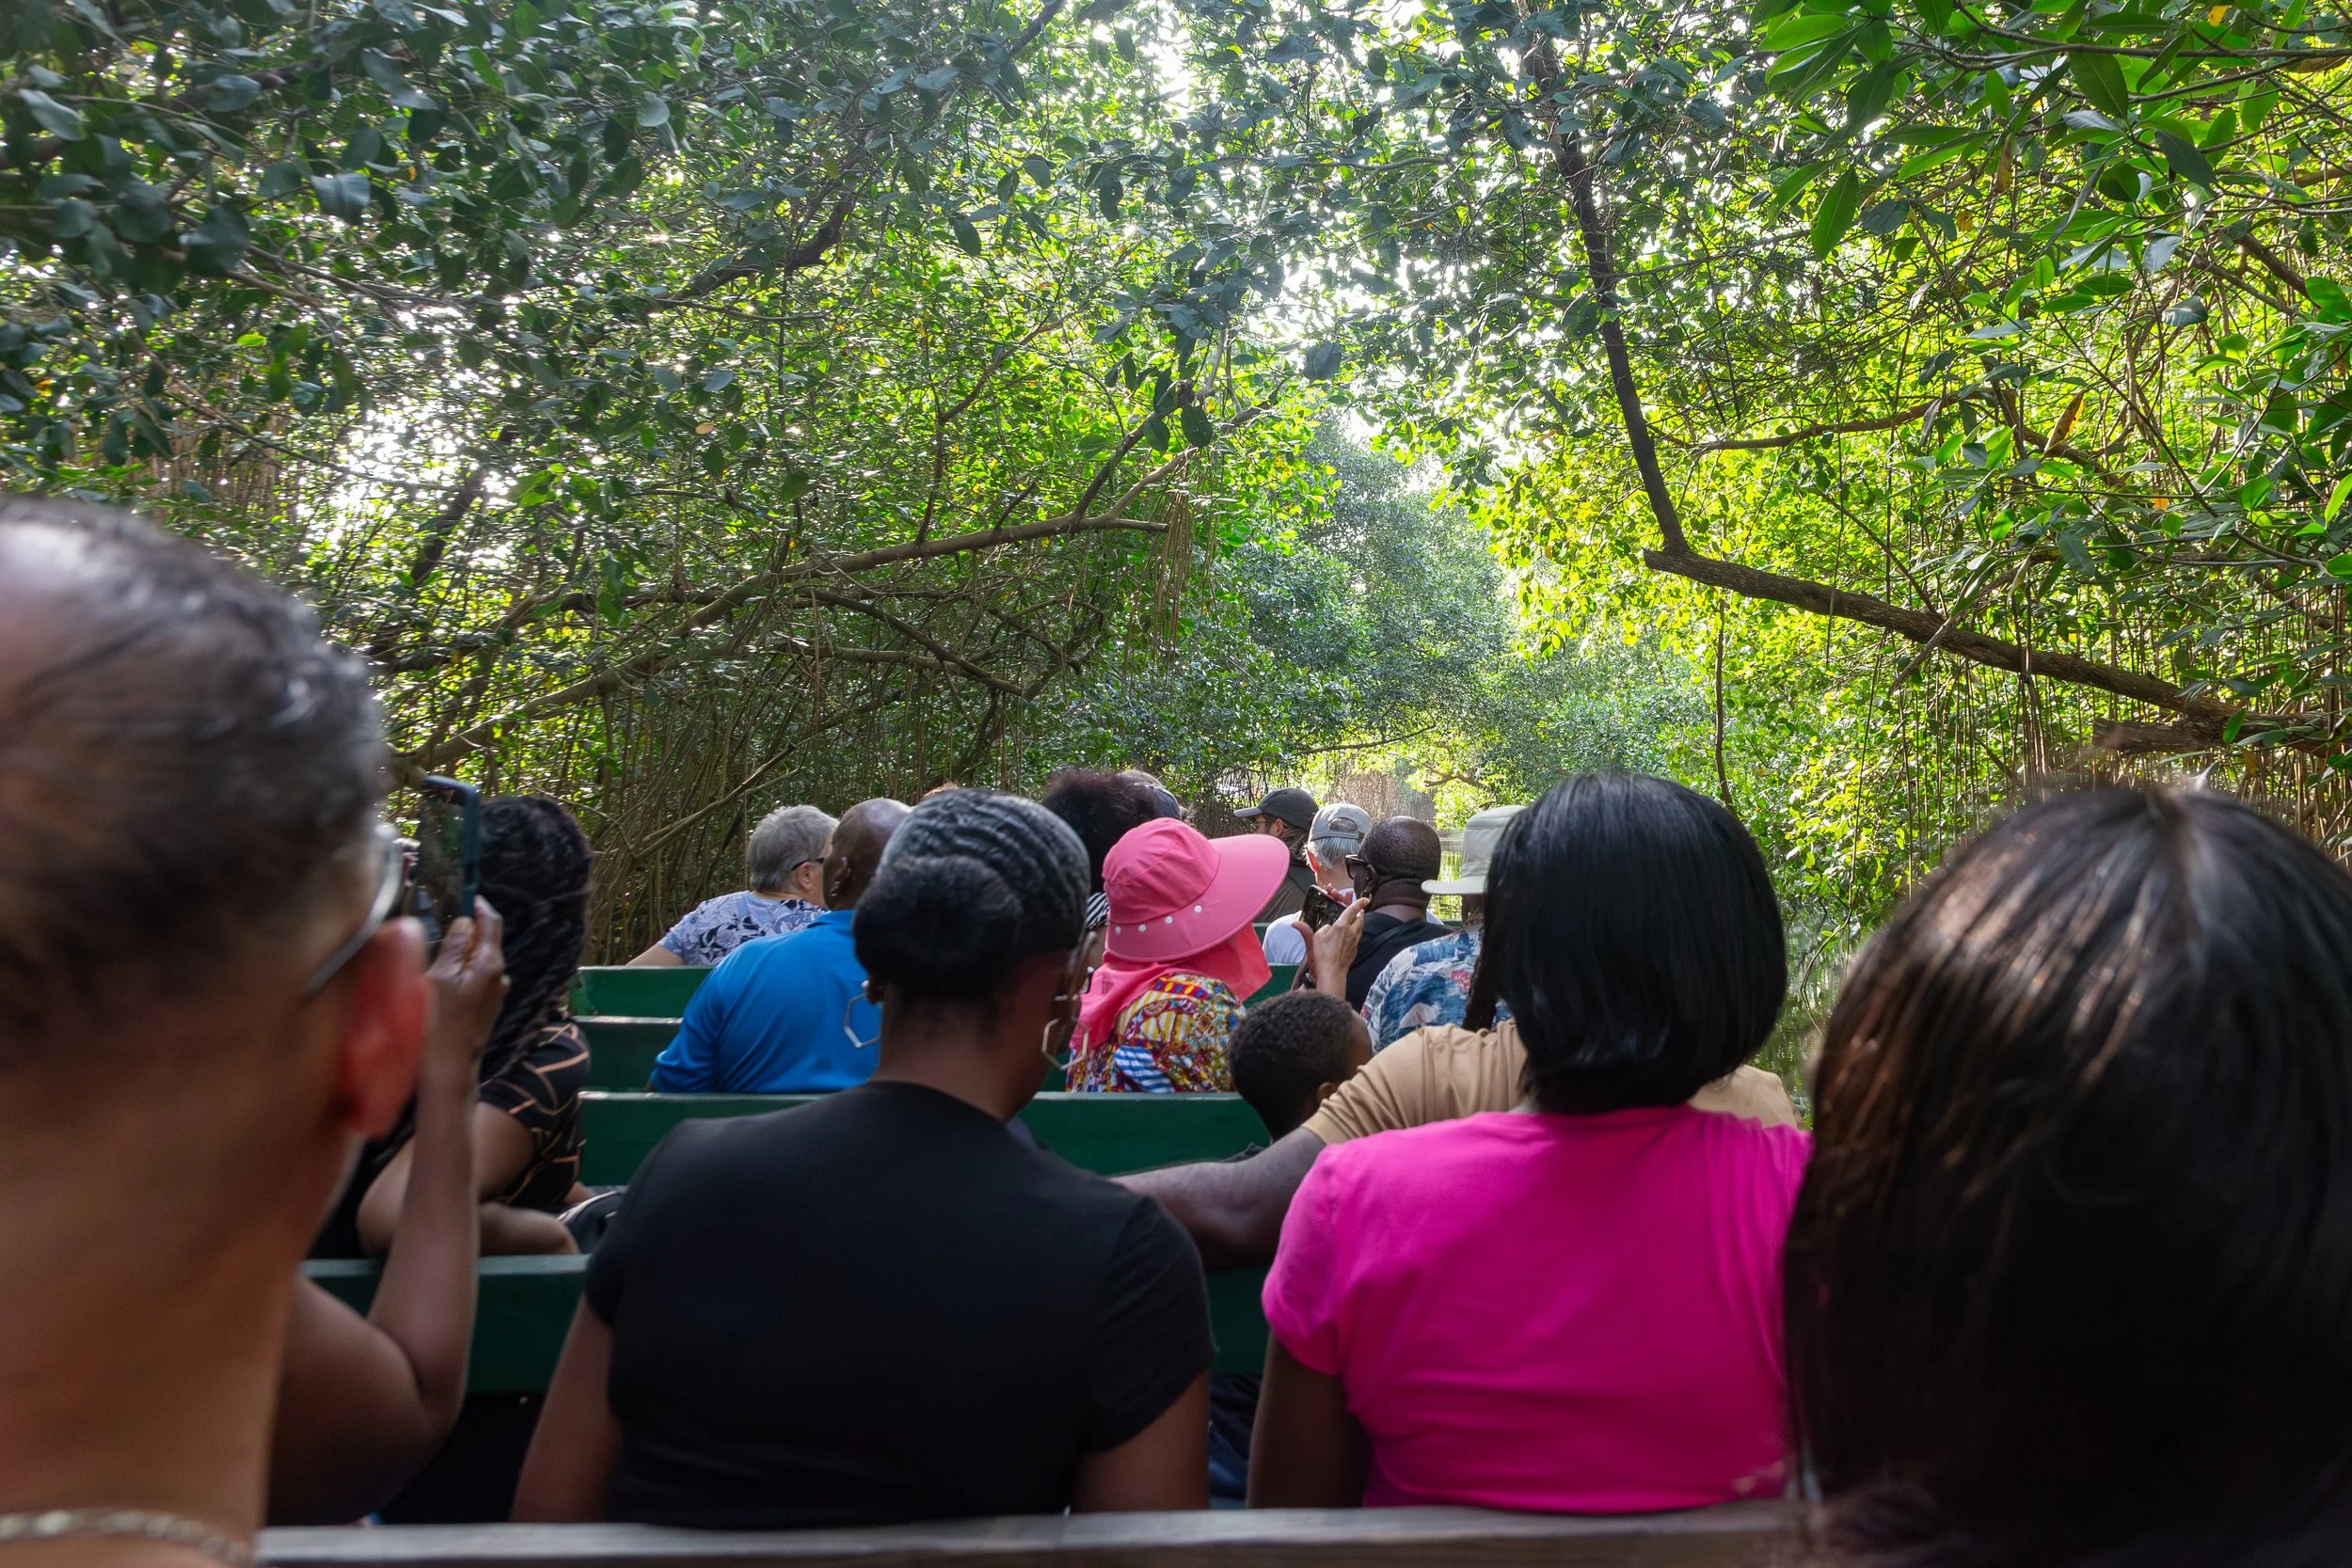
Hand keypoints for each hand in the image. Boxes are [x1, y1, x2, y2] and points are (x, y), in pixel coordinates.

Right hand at [425, 897, 507, 1073]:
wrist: (447, 1069)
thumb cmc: (438, 1021)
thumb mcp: (440, 977)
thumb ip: (455, 946)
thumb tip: (466, 922)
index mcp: (491, 963)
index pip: (492, 923)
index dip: (480, 907)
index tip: (466, 895)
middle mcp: (500, 976)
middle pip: (485, 942)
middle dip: (466, 932)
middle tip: (441, 928)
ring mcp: (496, 993)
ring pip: (479, 962)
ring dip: (462, 954)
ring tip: (436, 956)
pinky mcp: (487, 1007)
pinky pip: (475, 979)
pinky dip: (462, 972)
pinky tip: (442, 981)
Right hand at [1307, 900, 1365, 999]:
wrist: (1332, 972)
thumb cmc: (1323, 954)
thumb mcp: (1315, 938)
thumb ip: (1314, 928)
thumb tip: (1312, 925)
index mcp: (1341, 926)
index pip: (1352, 910)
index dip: (1359, 903)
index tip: (1364, 899)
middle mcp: (1351, 932)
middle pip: (1360, 918)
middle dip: (1360, 912)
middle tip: (1358, 910)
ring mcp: (1355, 941)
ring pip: (1360, 927)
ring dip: (1359, 922)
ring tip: (1355, 920)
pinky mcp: (1355, 949)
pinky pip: (1358, 937)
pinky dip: (1356, 932)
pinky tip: (1350, 935)